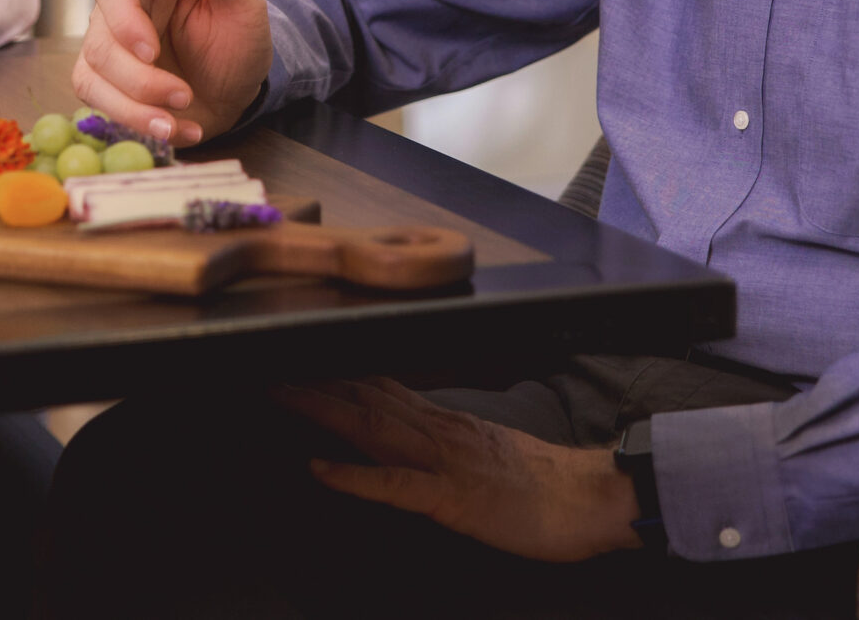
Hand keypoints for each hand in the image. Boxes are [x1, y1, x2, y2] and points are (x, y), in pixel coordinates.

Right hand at [71, 0, 271, 146]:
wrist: (243, 93)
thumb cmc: (239, 40)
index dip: (122, 20)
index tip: (150, 49)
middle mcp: (120, 18)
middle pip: (97, 42)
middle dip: (137, 79)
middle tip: (181, 94)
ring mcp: (110, 57)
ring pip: (92, 79)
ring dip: (135, 108)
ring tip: (177, 121)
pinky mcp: (110, 93)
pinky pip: (101, 109)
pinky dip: (138, 126)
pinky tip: (179, 132)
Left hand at [273, 378, 642, 563]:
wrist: (593, 499)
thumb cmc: (545, 487)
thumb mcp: (487, 454)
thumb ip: (449, 441)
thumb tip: (416, 435)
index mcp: (445, 422)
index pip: (379, 387)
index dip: (333, 373)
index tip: (295, 359)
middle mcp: (438, 431)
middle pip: (364, 396)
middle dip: (313, 381)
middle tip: (265, 362)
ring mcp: (443, 461)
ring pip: (371, 427)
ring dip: (321, 409)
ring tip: (278, 394)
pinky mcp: (452, 497)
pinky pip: (395, 484)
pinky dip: (353, 475)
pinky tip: (320, 468)